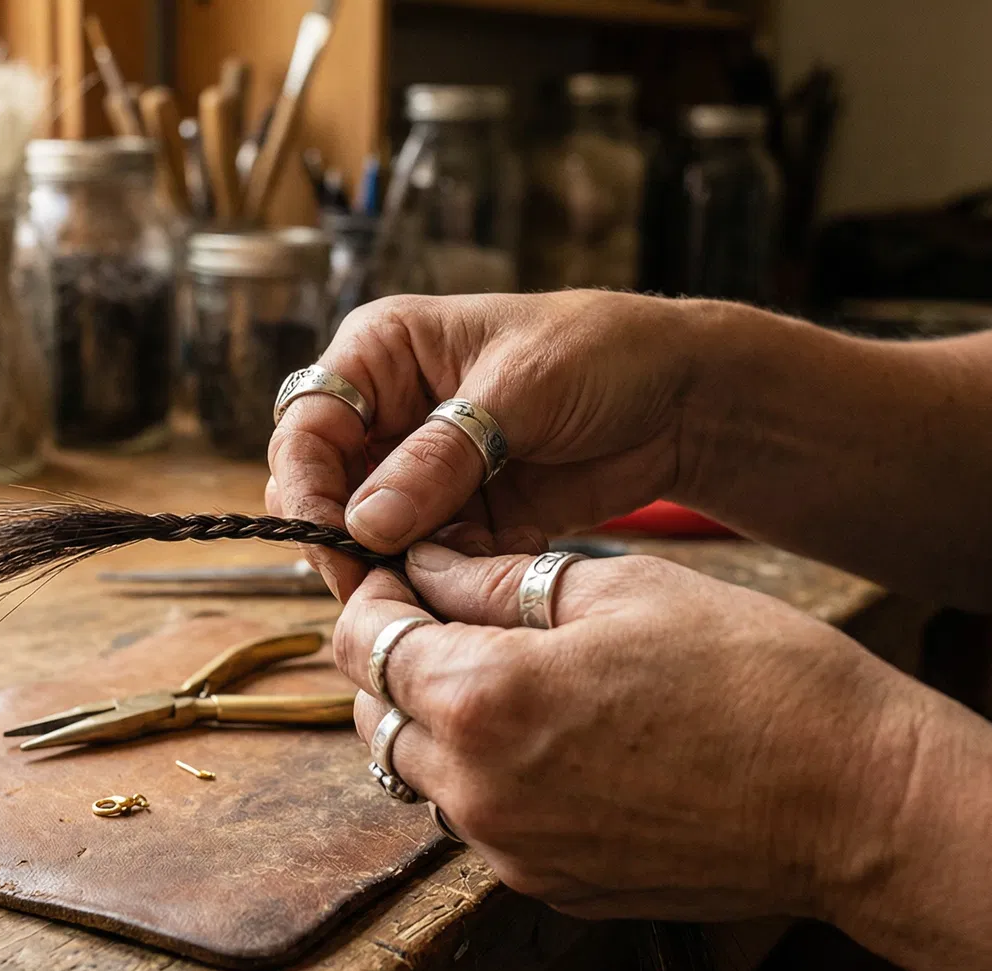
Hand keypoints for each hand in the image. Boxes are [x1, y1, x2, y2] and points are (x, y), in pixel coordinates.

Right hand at [267, 291, 721, 596]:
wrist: (682, 396)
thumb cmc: (601, 353)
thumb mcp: (517, 392)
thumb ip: (439, 458)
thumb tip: (362, 525)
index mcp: (382, 353)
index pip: (309, 424)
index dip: (308, 486)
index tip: (331, 540)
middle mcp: (388, 411)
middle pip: (325, 487)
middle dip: (341, 539)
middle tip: (369, 587)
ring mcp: (421, 469)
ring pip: (369, 535)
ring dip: (389, 569)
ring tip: (422, 597)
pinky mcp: (461, 517)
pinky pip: (424, 561)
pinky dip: (437, 583)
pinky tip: (466, 594)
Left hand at [335, 546, 936, 921]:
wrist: (857, 802)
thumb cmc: (756, 677)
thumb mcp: (621, 588)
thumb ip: (499, 581)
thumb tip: (427, 565)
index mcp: (484, 700)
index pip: (364, 642)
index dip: (371, 594)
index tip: (396, 569)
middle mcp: (479, 791)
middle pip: (376, 715)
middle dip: (395, 659)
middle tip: (447, 612)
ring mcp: (514, 851)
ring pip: (423, 774)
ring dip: (436, 720)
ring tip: (509, 671)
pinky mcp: (553, 887)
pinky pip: (483, 822)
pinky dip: (490, 775)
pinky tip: (557, 736)